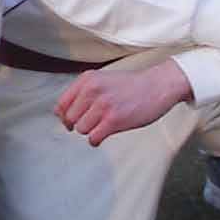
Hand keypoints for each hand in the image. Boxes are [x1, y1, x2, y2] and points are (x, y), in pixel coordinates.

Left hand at [54, 59, 191, 146]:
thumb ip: (83, 91)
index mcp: (87, 80)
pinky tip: (104, 134)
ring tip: (102, 125)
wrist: (158, 85)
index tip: (71, 121)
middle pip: (70, 119)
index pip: (61, 104)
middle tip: (91, 123)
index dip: (63, 116)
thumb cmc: (131, 85)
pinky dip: (96, 140)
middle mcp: (92, 91)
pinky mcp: (114, 120)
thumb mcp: (102, 79)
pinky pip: (93, 138)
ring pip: (81, 129)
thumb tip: (62, 113)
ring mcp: (103, 106)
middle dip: (79, 124)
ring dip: (90, 131)